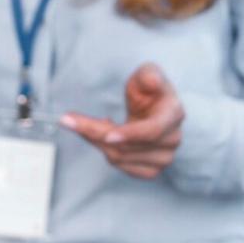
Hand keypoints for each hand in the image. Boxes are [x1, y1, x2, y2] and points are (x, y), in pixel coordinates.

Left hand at [62, 63, 184, 179]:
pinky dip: (106, 152)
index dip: (129, 134)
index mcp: (174, 114)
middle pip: (128, 146)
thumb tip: (152, 81)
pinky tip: (105, 137)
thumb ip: (148, 74)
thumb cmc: (149, 91)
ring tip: (89, 124)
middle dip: (95, 133)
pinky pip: (121, 166)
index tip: (105, 133)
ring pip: (120, 157)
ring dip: (97, 141)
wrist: (153, 110)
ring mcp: (164, 158)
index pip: (152, 131)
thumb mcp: (147, 73)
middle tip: (69, 120)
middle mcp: (173, 139)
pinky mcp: (151, 170)